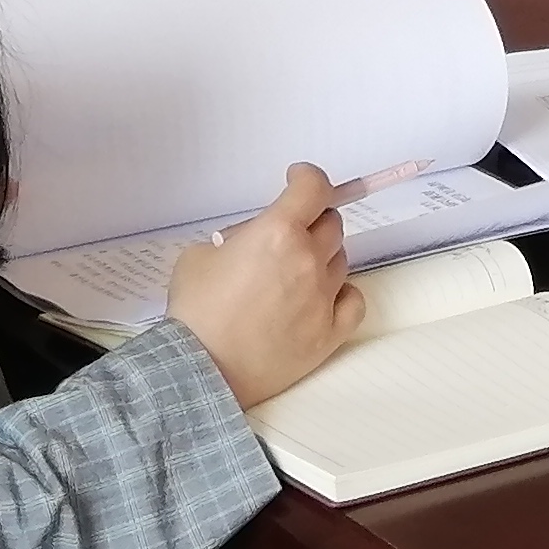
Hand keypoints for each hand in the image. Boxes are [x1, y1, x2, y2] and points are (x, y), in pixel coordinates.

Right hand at [161, 164, 363, 408]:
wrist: (200, 370)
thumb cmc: (195, 312)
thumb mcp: (199, 255)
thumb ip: (235, 240)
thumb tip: (251, 244)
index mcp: (278, 233)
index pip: (314, 188)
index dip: (307, 178)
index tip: (298, 180)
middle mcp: (308, 260)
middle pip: (331, 224)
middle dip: (313, 221)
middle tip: (293, 231)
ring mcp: (323, 298)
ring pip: (341, 260)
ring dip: (323, 257)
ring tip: (297, 271)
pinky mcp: (329, 333)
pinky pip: (353, 301)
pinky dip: (342, 293)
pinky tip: (324, 296)